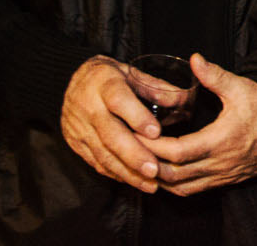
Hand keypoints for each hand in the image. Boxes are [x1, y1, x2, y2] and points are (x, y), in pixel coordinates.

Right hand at [60, 55, 163, 192]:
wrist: (73, 81)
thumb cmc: (110, 76)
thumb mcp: (132, 72)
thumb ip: (156, 87)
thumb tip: (183, 100)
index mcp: (103, 82)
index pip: (119, 100)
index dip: (137, 117)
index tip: (156, 132)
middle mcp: (87, 106)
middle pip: (110, 134)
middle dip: (133, 155)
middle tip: (155, 170)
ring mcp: (78, 127)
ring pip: (102, 153)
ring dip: (127, 172)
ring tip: (150, 184)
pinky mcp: (74, 143)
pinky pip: (95, 162)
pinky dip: (115, 173)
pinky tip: (133, 180)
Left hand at [145, 53, 256, 195]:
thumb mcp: (241, 88)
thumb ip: (215, 76)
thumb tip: (194, 58)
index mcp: (221, 140)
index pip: (179, 151)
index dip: (154, 147)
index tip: (136, 134)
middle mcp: (218, 163)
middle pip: (173, 174)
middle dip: (148, 164)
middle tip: (129, 148)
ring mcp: (220, 175)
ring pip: (180, 187)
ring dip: (157, 178)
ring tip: (139, 162)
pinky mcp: (222, 181)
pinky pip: (191, 190)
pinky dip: (171, 185)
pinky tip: (160, 172)